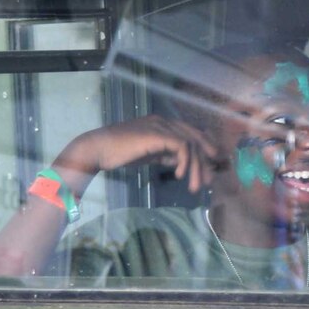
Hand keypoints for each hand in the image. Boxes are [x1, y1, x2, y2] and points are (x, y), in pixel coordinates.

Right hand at [62, 116, 220, 193]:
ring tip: (195, 186)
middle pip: (195, 139)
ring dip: (196, 168)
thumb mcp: (149, 154)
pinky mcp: (157, 134)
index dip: (204, 149)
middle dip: (204, 161)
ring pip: (190, 144)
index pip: (191, 133)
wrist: (97, 149)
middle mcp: (164, 121)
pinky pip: (181, 146)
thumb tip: (182, 161)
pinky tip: (179, 175)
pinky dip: (185, 162)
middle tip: (209, 181)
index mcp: (163, 124)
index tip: (211, 166)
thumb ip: (165, 154)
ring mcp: (161, 125)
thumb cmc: (119, 153)